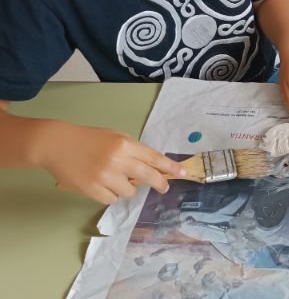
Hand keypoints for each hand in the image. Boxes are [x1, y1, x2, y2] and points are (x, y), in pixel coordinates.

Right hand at [40, 121, 185, 204]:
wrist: (57, 145)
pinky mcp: (92, 191)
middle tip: (164, 187)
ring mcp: (105, 177)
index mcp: (125, 144)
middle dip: (160, 183)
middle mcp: (118, 161)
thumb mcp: (115, 137)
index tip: (182, 172)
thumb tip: (152, 167)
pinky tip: (102, 185)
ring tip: (115, 179)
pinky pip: (112, 199)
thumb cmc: (89, 139)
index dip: (170, 167)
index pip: (154, 158)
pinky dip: (111, 194)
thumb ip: (133, 151)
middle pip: (148, 177)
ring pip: (130, 192)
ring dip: (127, 188)